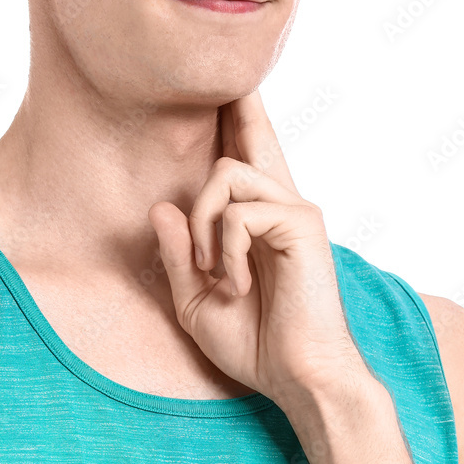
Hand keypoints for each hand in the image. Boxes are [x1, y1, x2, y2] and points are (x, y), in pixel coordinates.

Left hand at [147, 89, 371, 405]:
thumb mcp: (197, 301)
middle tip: (231, 100)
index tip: (232, 87)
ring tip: (212, 271)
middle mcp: (280, 205)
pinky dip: (224, 251)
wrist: (296, 377)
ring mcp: (294, 210)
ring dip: (203, 224)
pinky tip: (236, 285)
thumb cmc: (254, 344)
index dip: (238, 119)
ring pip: (226, 172)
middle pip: (250, 135)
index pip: (245, 159)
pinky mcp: (301, 223)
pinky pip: (239, 213)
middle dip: (237, 105)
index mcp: (258, 223)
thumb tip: (162, 207)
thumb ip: (179, 257)